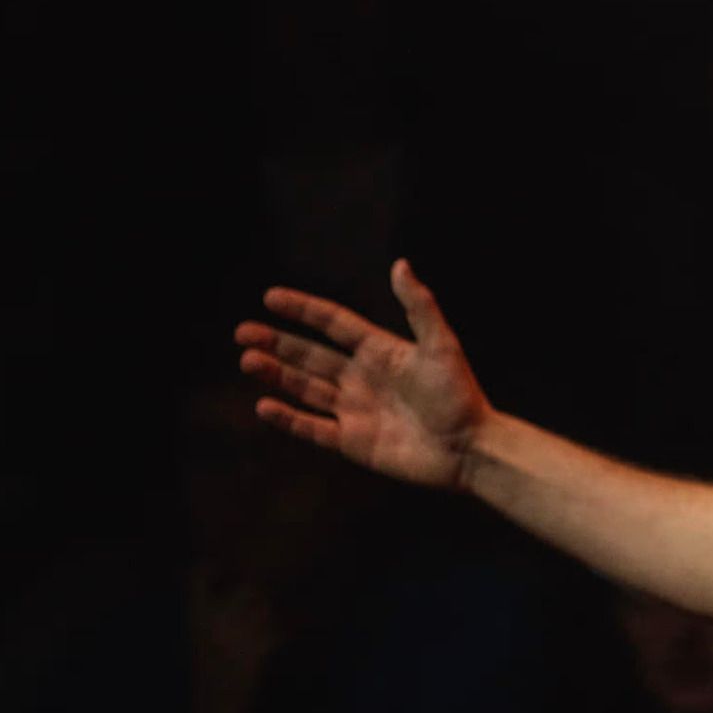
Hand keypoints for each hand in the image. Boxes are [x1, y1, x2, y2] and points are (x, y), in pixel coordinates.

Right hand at [234, 259, 492, 490]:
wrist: (469, 448)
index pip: (333, 324)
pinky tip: (264, 404)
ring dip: (276, 374)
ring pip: (305, 388)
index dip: (303, 310)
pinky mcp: (352, 442)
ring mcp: (355, 410)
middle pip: (311, 355)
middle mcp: (363, 377)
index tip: (271, 297)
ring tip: (247, 360)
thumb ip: (419, 307)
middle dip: (277, 343)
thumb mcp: (442, 345)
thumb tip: (400, 264)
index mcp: (381, 351)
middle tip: (243, 332)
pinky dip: (288, 418)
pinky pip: (312, 428)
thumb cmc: (460, 394)